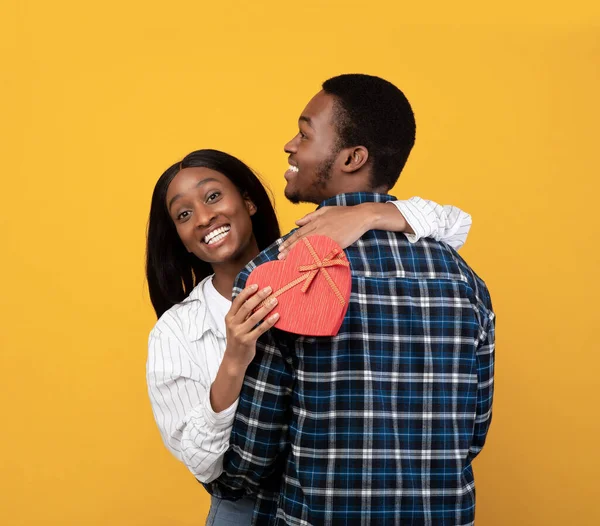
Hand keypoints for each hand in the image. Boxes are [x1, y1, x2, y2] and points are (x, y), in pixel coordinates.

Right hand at [223, 284, 278, 369]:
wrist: (234, 359)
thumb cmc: (237, 339)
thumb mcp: (235, 325)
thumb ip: (241, 313)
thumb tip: (254, 298)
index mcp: (229, 317)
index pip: (237, 301)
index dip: (247, 292)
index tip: (257, 285)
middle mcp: (233, 324)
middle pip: (246, 307)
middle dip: (258, 296)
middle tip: (269, 289)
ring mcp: (239, 333)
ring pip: (254, 317)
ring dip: (266, 307)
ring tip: (275, 300)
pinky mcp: (247, 341)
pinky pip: (260, 329)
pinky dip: (269, 322)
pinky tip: (276, 316)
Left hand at [278, 203, 406, 258]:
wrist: (361, 216)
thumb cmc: (345, 213)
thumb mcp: (326, 210)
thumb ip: (310, 216)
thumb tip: (296, 222)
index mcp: (316, 221)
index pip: (299, 233)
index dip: (289, 241)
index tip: (280, 248)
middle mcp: (319, 228)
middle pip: (301, 240)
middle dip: (289, 249)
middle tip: (279, 256)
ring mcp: (326, 235)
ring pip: (308, 245)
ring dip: (296, 253)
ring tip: (287, 260)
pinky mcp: (335, 242)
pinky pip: (321, 250)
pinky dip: (312, 256)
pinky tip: (305, 261)